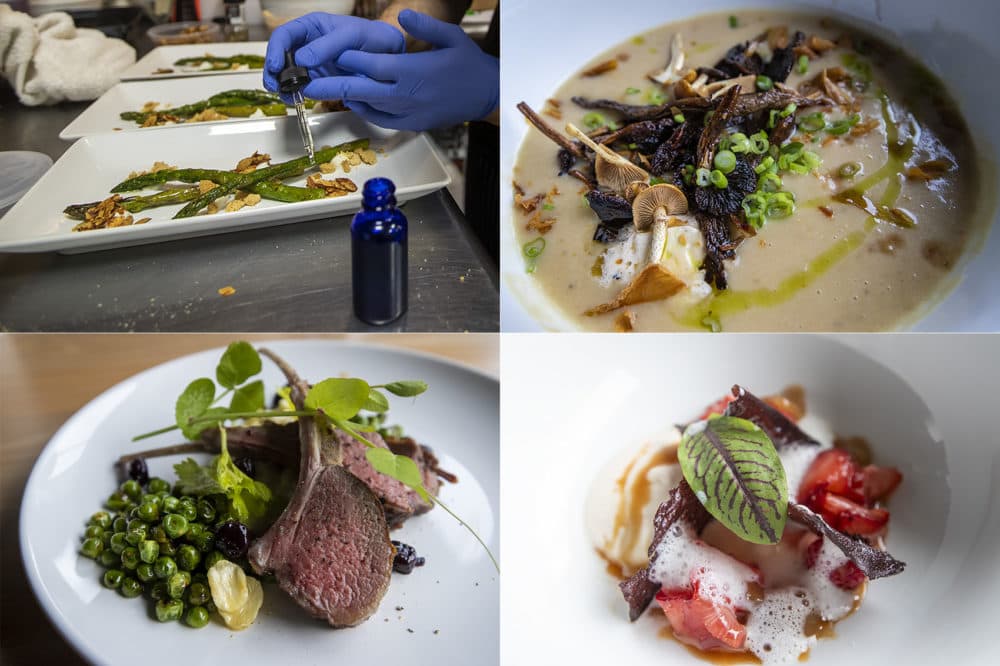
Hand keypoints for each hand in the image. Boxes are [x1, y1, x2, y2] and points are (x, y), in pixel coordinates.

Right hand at [263, 13, 404, 93]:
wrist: (388, 56)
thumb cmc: (371, 38)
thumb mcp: (352, 35)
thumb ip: (327, 45)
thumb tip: (302, 59)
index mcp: (311, 27)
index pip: (284, 35)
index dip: (275, 50)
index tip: (275, 66)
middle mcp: (307, 45)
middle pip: (279, 56)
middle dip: (273, 72)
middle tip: (274, 86)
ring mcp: (311, 64)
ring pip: (286, 75)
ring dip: (281, 86)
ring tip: (285, 97)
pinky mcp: (318, 81)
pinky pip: (300, 88)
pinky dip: (294, 95)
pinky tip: (295, 101)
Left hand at [303, 10, 498, 130]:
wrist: (488, 96)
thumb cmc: (470, 65)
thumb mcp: (451, 37)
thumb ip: (424, 24)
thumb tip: (401, 13)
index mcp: (412, 70)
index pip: (370, 65)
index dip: (347, 59)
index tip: (328, 54)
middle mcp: (406, 94)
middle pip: (361, 90)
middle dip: (331, 86)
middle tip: (306, 85)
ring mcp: (409, 112)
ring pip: (369, 106)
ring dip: (346, 98)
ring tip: (324, 92)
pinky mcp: (414, 124)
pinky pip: (383, 120)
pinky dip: (366, 112)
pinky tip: (354, 103)